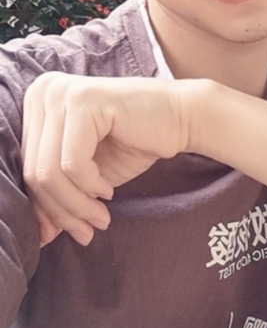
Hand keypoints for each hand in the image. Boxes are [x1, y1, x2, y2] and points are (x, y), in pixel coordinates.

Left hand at [21, 71, 194, 246]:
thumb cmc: (134, 144)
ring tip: (100, 217)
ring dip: (77, 205)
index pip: (23, 166)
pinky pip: (72, 163)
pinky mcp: (85, 101)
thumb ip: (58, 196)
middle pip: (33, 171)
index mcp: (36, 102)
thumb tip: (40, 236)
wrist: (181, 118)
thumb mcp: (86, 176)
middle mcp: (42, 90)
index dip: (43, 207)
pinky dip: (90, 186)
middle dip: (61, 211)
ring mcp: (63, 93)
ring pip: (49, 172)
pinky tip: (107, 190)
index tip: (67, 231)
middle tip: (88, 230)